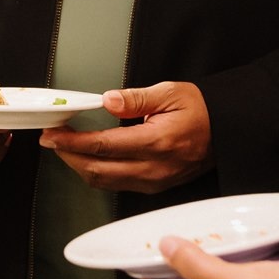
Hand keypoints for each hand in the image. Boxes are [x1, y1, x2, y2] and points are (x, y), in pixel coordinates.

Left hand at [37, 82, 211, 192]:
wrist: (227, 131)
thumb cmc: (202, 110)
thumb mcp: (170, 92)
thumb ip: (135, 99)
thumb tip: (107, 101)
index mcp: (156, 142)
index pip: (102, 146)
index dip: (72, 141)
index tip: (53, 134)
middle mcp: (154, 167)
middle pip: (97, 170)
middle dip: (68, 156)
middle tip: (52, 140)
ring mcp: (154, 181)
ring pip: (104, 182)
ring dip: (79, 166)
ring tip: (65, 148)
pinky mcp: (155, 186)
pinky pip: (117, 185)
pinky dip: (97, 172)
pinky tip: (89, 158)